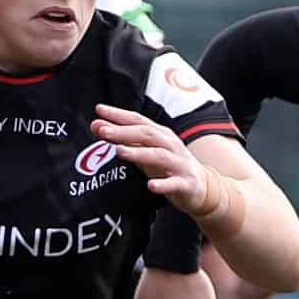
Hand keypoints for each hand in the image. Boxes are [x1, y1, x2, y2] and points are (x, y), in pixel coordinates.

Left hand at [94, 106, 219, 217]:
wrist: (202, 187)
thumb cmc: (169, 166)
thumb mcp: (146, 151)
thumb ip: (124, 140)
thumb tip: (97, 126)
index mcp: (160, 135)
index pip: (138, 120)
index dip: (119, 115)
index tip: (99, 110)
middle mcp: (170, 145)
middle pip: (147, 135)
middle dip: (124, 132)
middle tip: (103, 131)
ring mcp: (179, 164)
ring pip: (159, 156)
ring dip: (139, 153)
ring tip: (120, 152)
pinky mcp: (185, 183)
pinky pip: (173, 184)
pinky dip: (162, 184)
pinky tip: (150, 185)